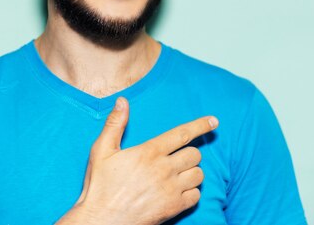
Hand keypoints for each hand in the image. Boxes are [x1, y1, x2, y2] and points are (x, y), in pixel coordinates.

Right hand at [57, 97, 217, 224]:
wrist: (101, 221)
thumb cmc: (100, 187)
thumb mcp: (101, 152)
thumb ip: (114, 124)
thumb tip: (122, 101)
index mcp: (149, 152)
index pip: (182, 134)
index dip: (201, 125)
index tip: (214, 121)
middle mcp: (163, 169)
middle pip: (195, 154)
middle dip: (190, 154)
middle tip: (178, 160)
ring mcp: (171, 189)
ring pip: (198, 174)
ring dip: (192, 173)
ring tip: (178, 175)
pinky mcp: (174, 207)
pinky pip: (196, 195)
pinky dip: (191, 193)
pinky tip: (178, 192)